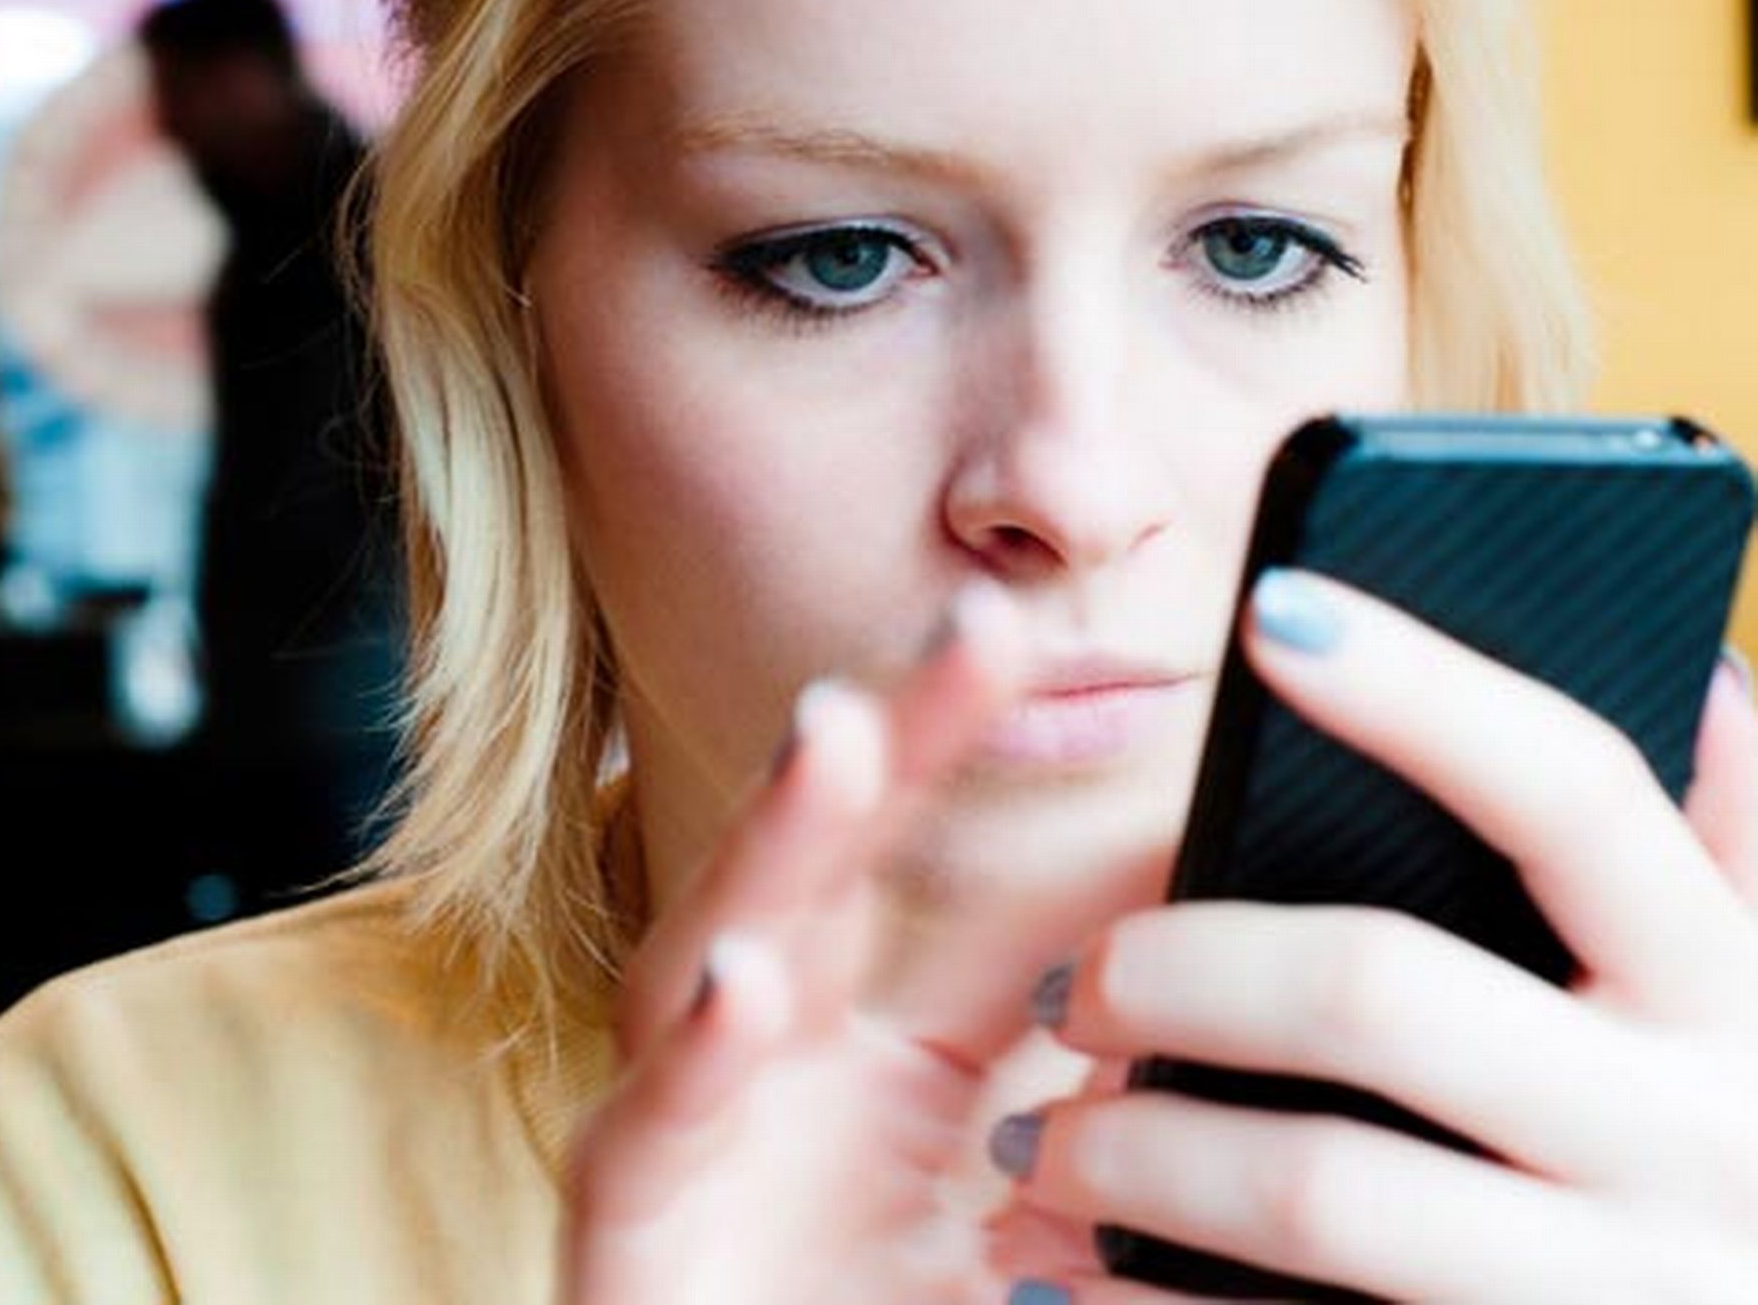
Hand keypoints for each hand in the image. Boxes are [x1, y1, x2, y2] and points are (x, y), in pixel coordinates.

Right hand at [566, 583, 1175, 1303]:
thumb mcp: (1050, 1196)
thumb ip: (1111, 1071)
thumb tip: (1224, 918)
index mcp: (871, 1033)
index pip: (920, 856)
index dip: (964, 738)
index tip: (1043, 626)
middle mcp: (771, 1056)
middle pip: (819, 867)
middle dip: (887, 740)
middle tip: (976, 623)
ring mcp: (692, 1133)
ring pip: (714, 959)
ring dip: (775, 851)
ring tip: (840, 737)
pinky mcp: (631, 1232)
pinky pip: (651, 1133)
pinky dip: (694, 1060)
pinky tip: (743, 988)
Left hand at [998, 572, 1757, 1302]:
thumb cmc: (1703, 1177)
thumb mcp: (1746, 1020)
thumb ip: (1718, 865)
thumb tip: (1694, 664)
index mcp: (1732, 1000)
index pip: (1573, 795)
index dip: (1425, 692)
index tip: (1270, 609)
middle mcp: (1699, 1141)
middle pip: (1379, 988)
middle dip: (1177, 971)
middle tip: (1072, 988)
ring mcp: (1611, 1293)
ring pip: (1315, 1186)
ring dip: (1132, 1151)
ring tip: (1035, 1140)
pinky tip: (1063, 1278)